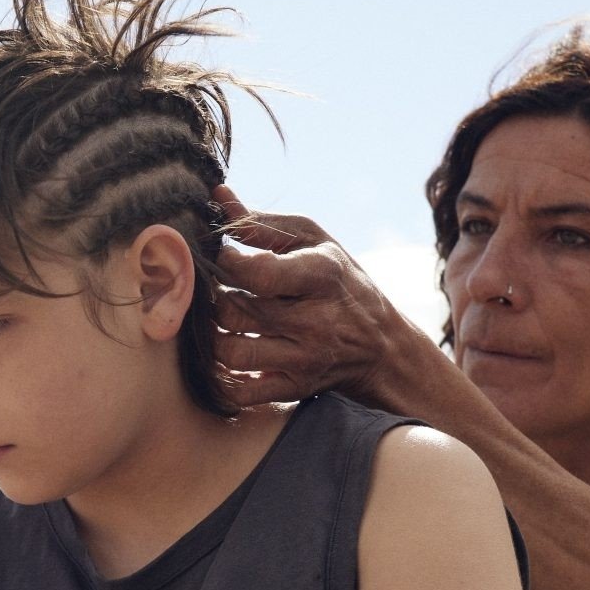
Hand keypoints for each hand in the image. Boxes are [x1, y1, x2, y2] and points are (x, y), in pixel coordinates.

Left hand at [211, 185, 431, 408]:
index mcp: (323, 276)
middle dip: (212, 297)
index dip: (224, 263)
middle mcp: (316, 321)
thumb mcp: (315, 241)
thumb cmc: (340, 281)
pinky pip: (241, 391)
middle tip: (208, 289)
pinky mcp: (294, 388)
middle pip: (235, 311)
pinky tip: (222, 353)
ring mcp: (305, 359)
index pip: (257, 273)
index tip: (218, 256)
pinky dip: (221, 376)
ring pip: (231, 352)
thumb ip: (263, 223)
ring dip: (211, 335)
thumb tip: (219, 199)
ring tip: (215, 319)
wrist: (381, 345)